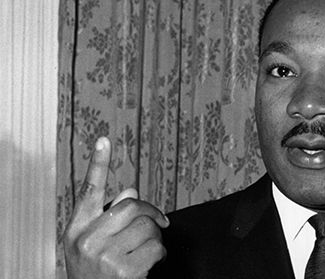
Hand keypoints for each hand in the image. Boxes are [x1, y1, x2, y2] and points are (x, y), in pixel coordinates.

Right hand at [63, 137, 169, 278]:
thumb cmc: (95, 271)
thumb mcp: (91, 243)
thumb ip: (108, 217)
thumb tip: (130, 191)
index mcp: (77, 227)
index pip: (89, 190)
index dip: (97, 163)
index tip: (103, 140)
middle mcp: (87, 239)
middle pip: (131, 206)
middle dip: (151, 213)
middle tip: (160, 222)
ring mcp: (104, 255)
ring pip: (147, 227)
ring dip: (155, 237)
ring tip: (146, 250)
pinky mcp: (124, 270)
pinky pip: (156, 247)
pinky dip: (160, 253)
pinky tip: (150, 262)